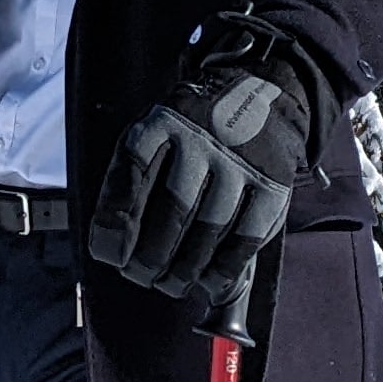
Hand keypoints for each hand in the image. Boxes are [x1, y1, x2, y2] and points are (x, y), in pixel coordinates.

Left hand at [88, 21, 325, 305]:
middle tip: (141, 277)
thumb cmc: (187, 138)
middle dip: (151, 256)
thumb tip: (111, 249)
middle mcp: (201, 138)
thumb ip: (128, 183)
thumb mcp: (151, 137)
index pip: (131, 173)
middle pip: (173, 209)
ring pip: (209, 227)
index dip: (116, 221)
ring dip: (185, 269)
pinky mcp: (272, 183)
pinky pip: (246, 236)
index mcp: (160, 124)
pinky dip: (224, 268)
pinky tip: (207, 283)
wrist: (257, 96)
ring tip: (170, 285)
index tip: (110, 256)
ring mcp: (239, 161)